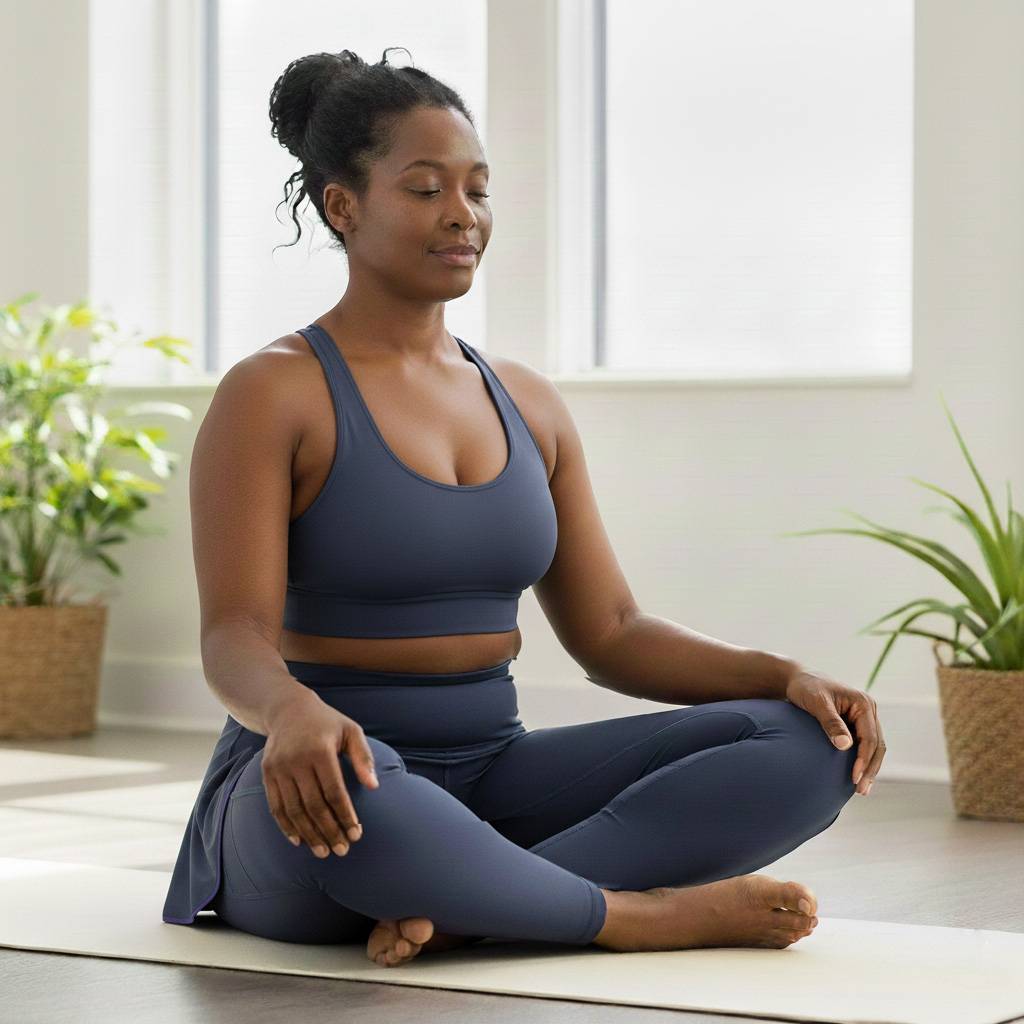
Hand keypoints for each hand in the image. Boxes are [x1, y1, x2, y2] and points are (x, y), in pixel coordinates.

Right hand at [262, 689, 379, 855]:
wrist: (288, 708)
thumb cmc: (327, 722)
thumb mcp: (351, 731)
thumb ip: (363, 757)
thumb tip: (374, 786)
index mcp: (320, 750)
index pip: (334, 792)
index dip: (346, 816)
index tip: (357, 834)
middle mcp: (296, 760)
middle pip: (314, 805)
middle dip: (329, 831)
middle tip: (342, 850)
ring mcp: (278, 768)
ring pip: (294, 810)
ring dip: (309, 834)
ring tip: (323, 852)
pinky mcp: (267, 773)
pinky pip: (276, 806)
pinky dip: (286, 826)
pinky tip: (299, 840)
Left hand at [783, 667, 885, 795]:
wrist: (797, 680)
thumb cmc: (806, 688)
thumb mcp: (817, 703)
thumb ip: (831, 722)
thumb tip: (845, 746)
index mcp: (863, 703)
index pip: (870, 738)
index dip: (864, 760)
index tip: (854, 778)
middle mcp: (868, 710)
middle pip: (877, 745)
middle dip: (870, 769)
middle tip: (861, 791)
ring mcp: (864, 717)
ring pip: (874, 748)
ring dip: (869, 768)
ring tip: (861, 790)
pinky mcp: (856, 724)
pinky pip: (864, 745)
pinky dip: (862, 761)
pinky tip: (856, 776)